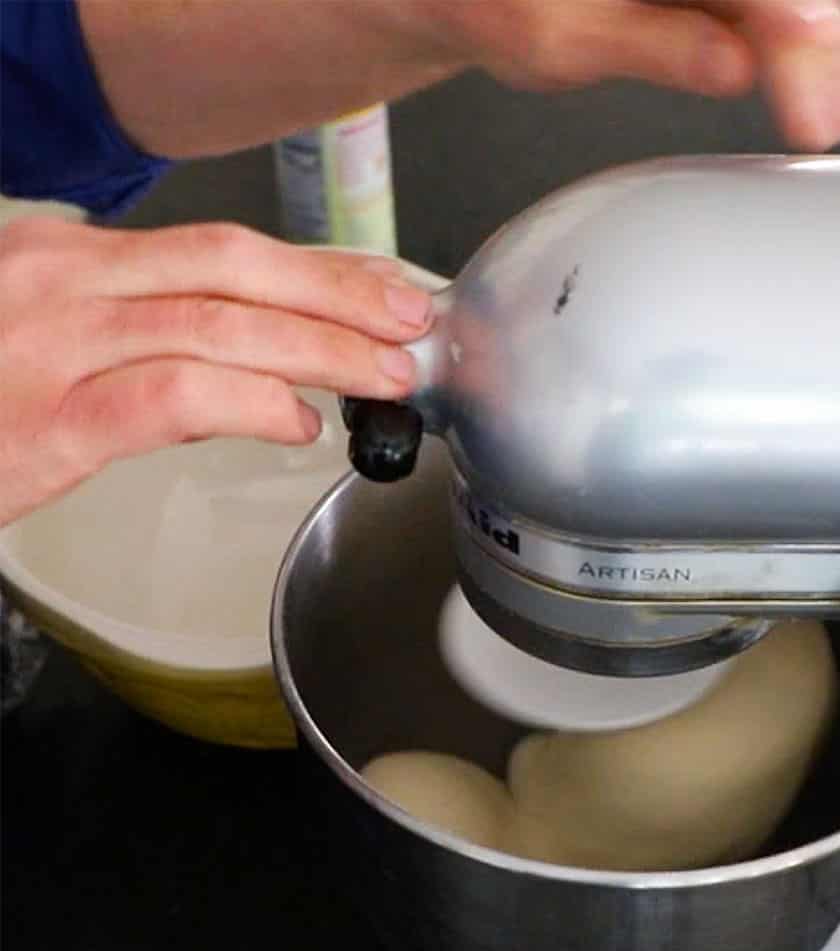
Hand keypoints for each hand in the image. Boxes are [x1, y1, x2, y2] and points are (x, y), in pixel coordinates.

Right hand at [0, 217, 430, 525]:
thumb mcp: (45, 338)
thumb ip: (138, 339)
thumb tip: (247, 365)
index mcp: (70, 262)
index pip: (218, 252)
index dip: (313, 272)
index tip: (378, 291)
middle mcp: (62, 284)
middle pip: (232, 270)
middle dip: (338, 295)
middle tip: (409, 323)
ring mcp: (52, 347)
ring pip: (217, 326)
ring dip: (319, 349)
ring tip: (383, 376)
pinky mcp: (46, 422)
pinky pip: (171, 398)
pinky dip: (250, 404)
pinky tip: (299, 424)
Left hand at [424, 0, 839, 149]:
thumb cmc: (487, 0)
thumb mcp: (551, 40)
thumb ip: (653, 45)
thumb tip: (734, 66)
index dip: (799, 37)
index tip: (816, 106)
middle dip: (813, 45)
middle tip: (830, 119)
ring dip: (804, 48)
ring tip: (822, 114)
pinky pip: (751, 3)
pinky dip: (778, 41)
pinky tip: (795, 85)